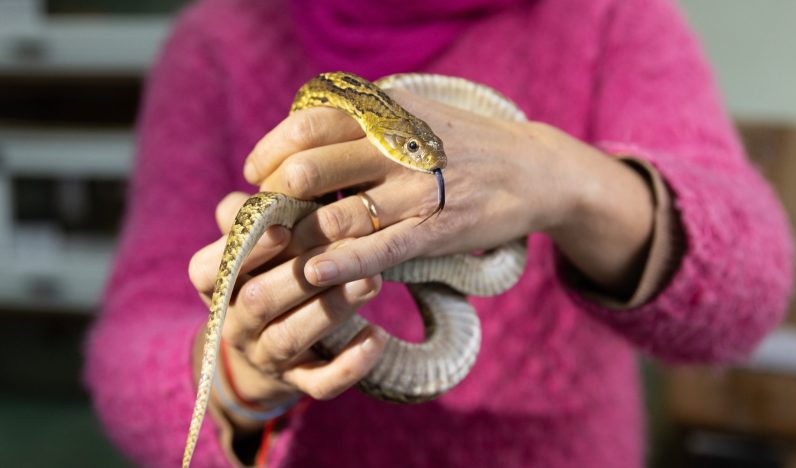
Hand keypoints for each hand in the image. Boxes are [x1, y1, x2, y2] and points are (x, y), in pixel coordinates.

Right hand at [188, 192, 387, 432]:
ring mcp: (265, 356)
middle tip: (347, 247)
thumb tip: (272, 176)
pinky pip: (320, 383)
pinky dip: (349, 365)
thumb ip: (259, 214)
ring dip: (331, 309)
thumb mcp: (258, 242)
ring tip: (371, 281)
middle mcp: (233, 323)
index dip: (243, 249)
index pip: (207, 269)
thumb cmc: (268, 269)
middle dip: (300, 274)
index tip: (280, 227)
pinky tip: (378, 337)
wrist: (271, 342)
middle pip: (257, 301)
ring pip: (290, 339)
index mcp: (216, 284)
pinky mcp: (298, 382)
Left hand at [244, 89, 653, 294]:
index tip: (256, 174)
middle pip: (312, 168)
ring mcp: (419, 190)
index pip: (308, 125)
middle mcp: (399, 147)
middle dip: (278, 198)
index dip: (271, 151)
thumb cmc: (462, 144)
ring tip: (283, 250)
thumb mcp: (414, 113)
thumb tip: (298, 140)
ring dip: (301, 238)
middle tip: (268, 216)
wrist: (535, 167)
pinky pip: (379, 249)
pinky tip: (315, 272)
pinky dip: (342, 262)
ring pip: (338, 214)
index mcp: (388, 113)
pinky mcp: (438, 230)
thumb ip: (361, 121)